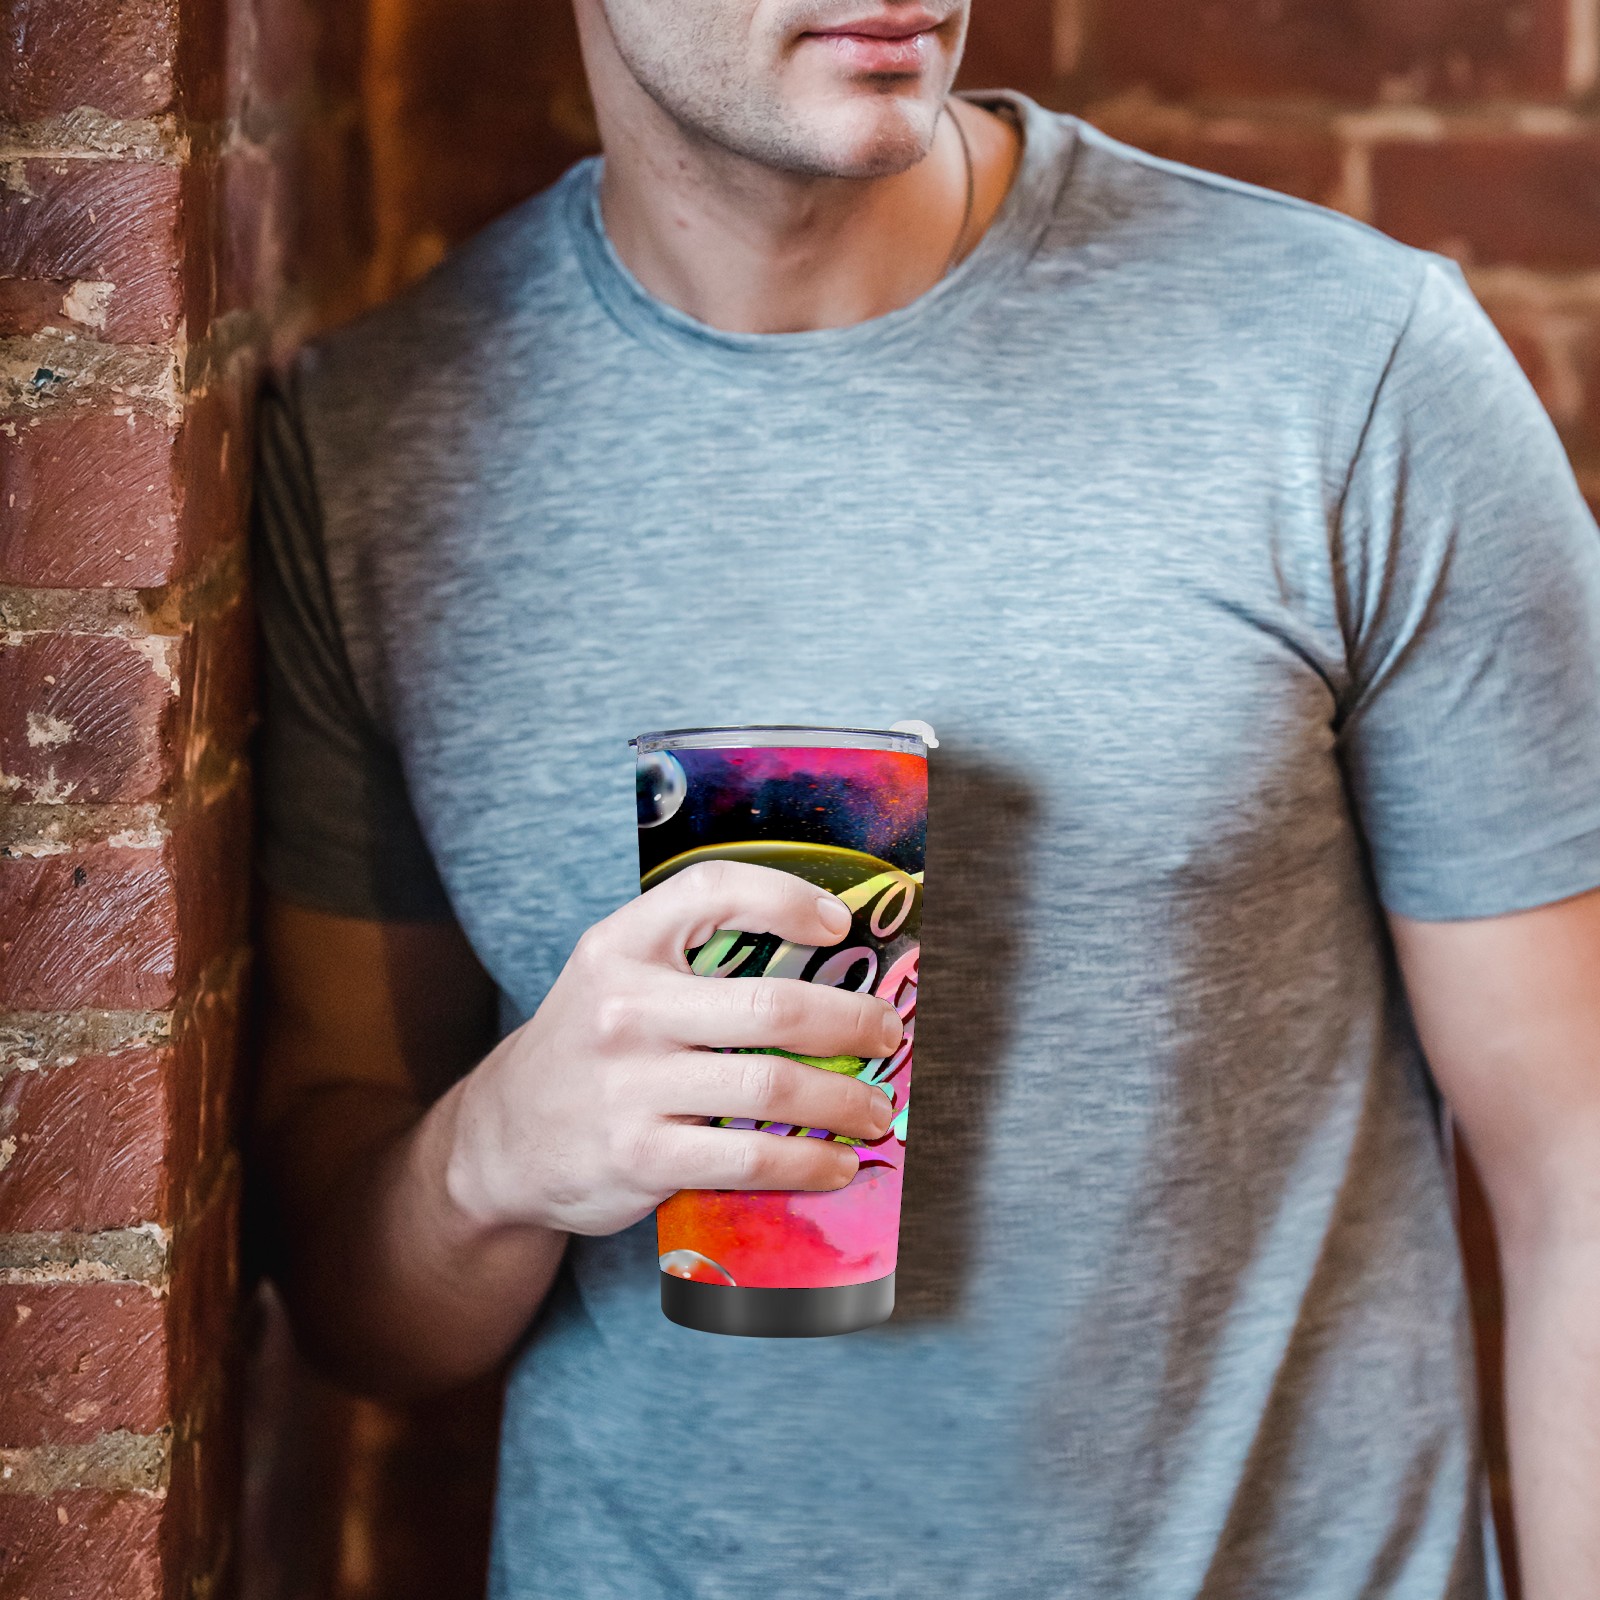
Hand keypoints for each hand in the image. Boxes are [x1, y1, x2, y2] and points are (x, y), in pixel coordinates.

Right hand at [444, 859, 905, 1236]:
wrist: (503, 1139)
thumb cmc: (588, 1047)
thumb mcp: (614, 976)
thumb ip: (692, 959)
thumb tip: (824, 957)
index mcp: (621, 945)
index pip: (711, 890)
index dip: (785, 897)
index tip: (838, 923)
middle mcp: (624, 1008)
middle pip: (772, 1005)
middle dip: (852, 1021)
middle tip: (888, 1033)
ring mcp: (630, 1085)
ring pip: (772, 1085)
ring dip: (845, 1099)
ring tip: (875, 1109)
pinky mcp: (641, 1156)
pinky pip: (750, 1155)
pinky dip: (808, 1161)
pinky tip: (836, 1163)